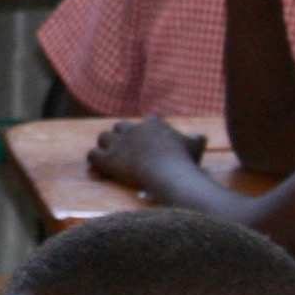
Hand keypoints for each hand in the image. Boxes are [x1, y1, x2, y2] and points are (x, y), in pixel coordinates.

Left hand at [88, 117, 203, 191]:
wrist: (168, 173)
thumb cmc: (184, 161)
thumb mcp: (195, 147)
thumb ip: (196, 140)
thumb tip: (201, 137)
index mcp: (153, 124)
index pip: (147, 121)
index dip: (147, 130)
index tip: (149, 138)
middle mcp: (133, 129)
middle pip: (120, 126)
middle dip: (122, 135)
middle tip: (124, 147)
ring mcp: (119, 143)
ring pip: (104, 137)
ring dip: (106, 145)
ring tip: (108, 154)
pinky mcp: (108, 158)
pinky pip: (93, 154)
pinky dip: (94, 159)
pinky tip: (96, 166)